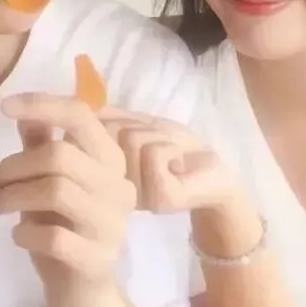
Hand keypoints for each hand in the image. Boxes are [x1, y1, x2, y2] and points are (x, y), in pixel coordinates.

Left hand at [0, 94, 135, 306]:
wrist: (87, 294)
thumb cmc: (67, 229)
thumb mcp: (52, 183)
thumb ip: (42, 147)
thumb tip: (24, 110)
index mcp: (111, 160)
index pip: (81, 116)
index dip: (42, 104)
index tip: (3, 107)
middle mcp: (119, 187)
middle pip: (60, 155)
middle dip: (12, 166)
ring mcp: (112, 224)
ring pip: (56, 190)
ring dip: (12, 196)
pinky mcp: (98, 259)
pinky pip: (54, 236)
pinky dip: (24, 232)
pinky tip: (16, 236)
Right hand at [99, 109, 239, 213]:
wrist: (217, 179)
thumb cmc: (181, 152)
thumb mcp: (146, 128)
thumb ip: (117, 119)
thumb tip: (88, 108)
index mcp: (107, 170)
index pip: (96, 128)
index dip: (122, 121)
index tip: (144, 135)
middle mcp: (114, 186)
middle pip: (113, 131)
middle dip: (144, 129)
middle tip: (163, 145)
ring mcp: (135, 195)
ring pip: (132, 140)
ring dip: (161, 139)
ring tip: (173, 157)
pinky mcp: (157, 198)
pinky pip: (154, 154)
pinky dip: (172, 150)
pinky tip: (180, 167)